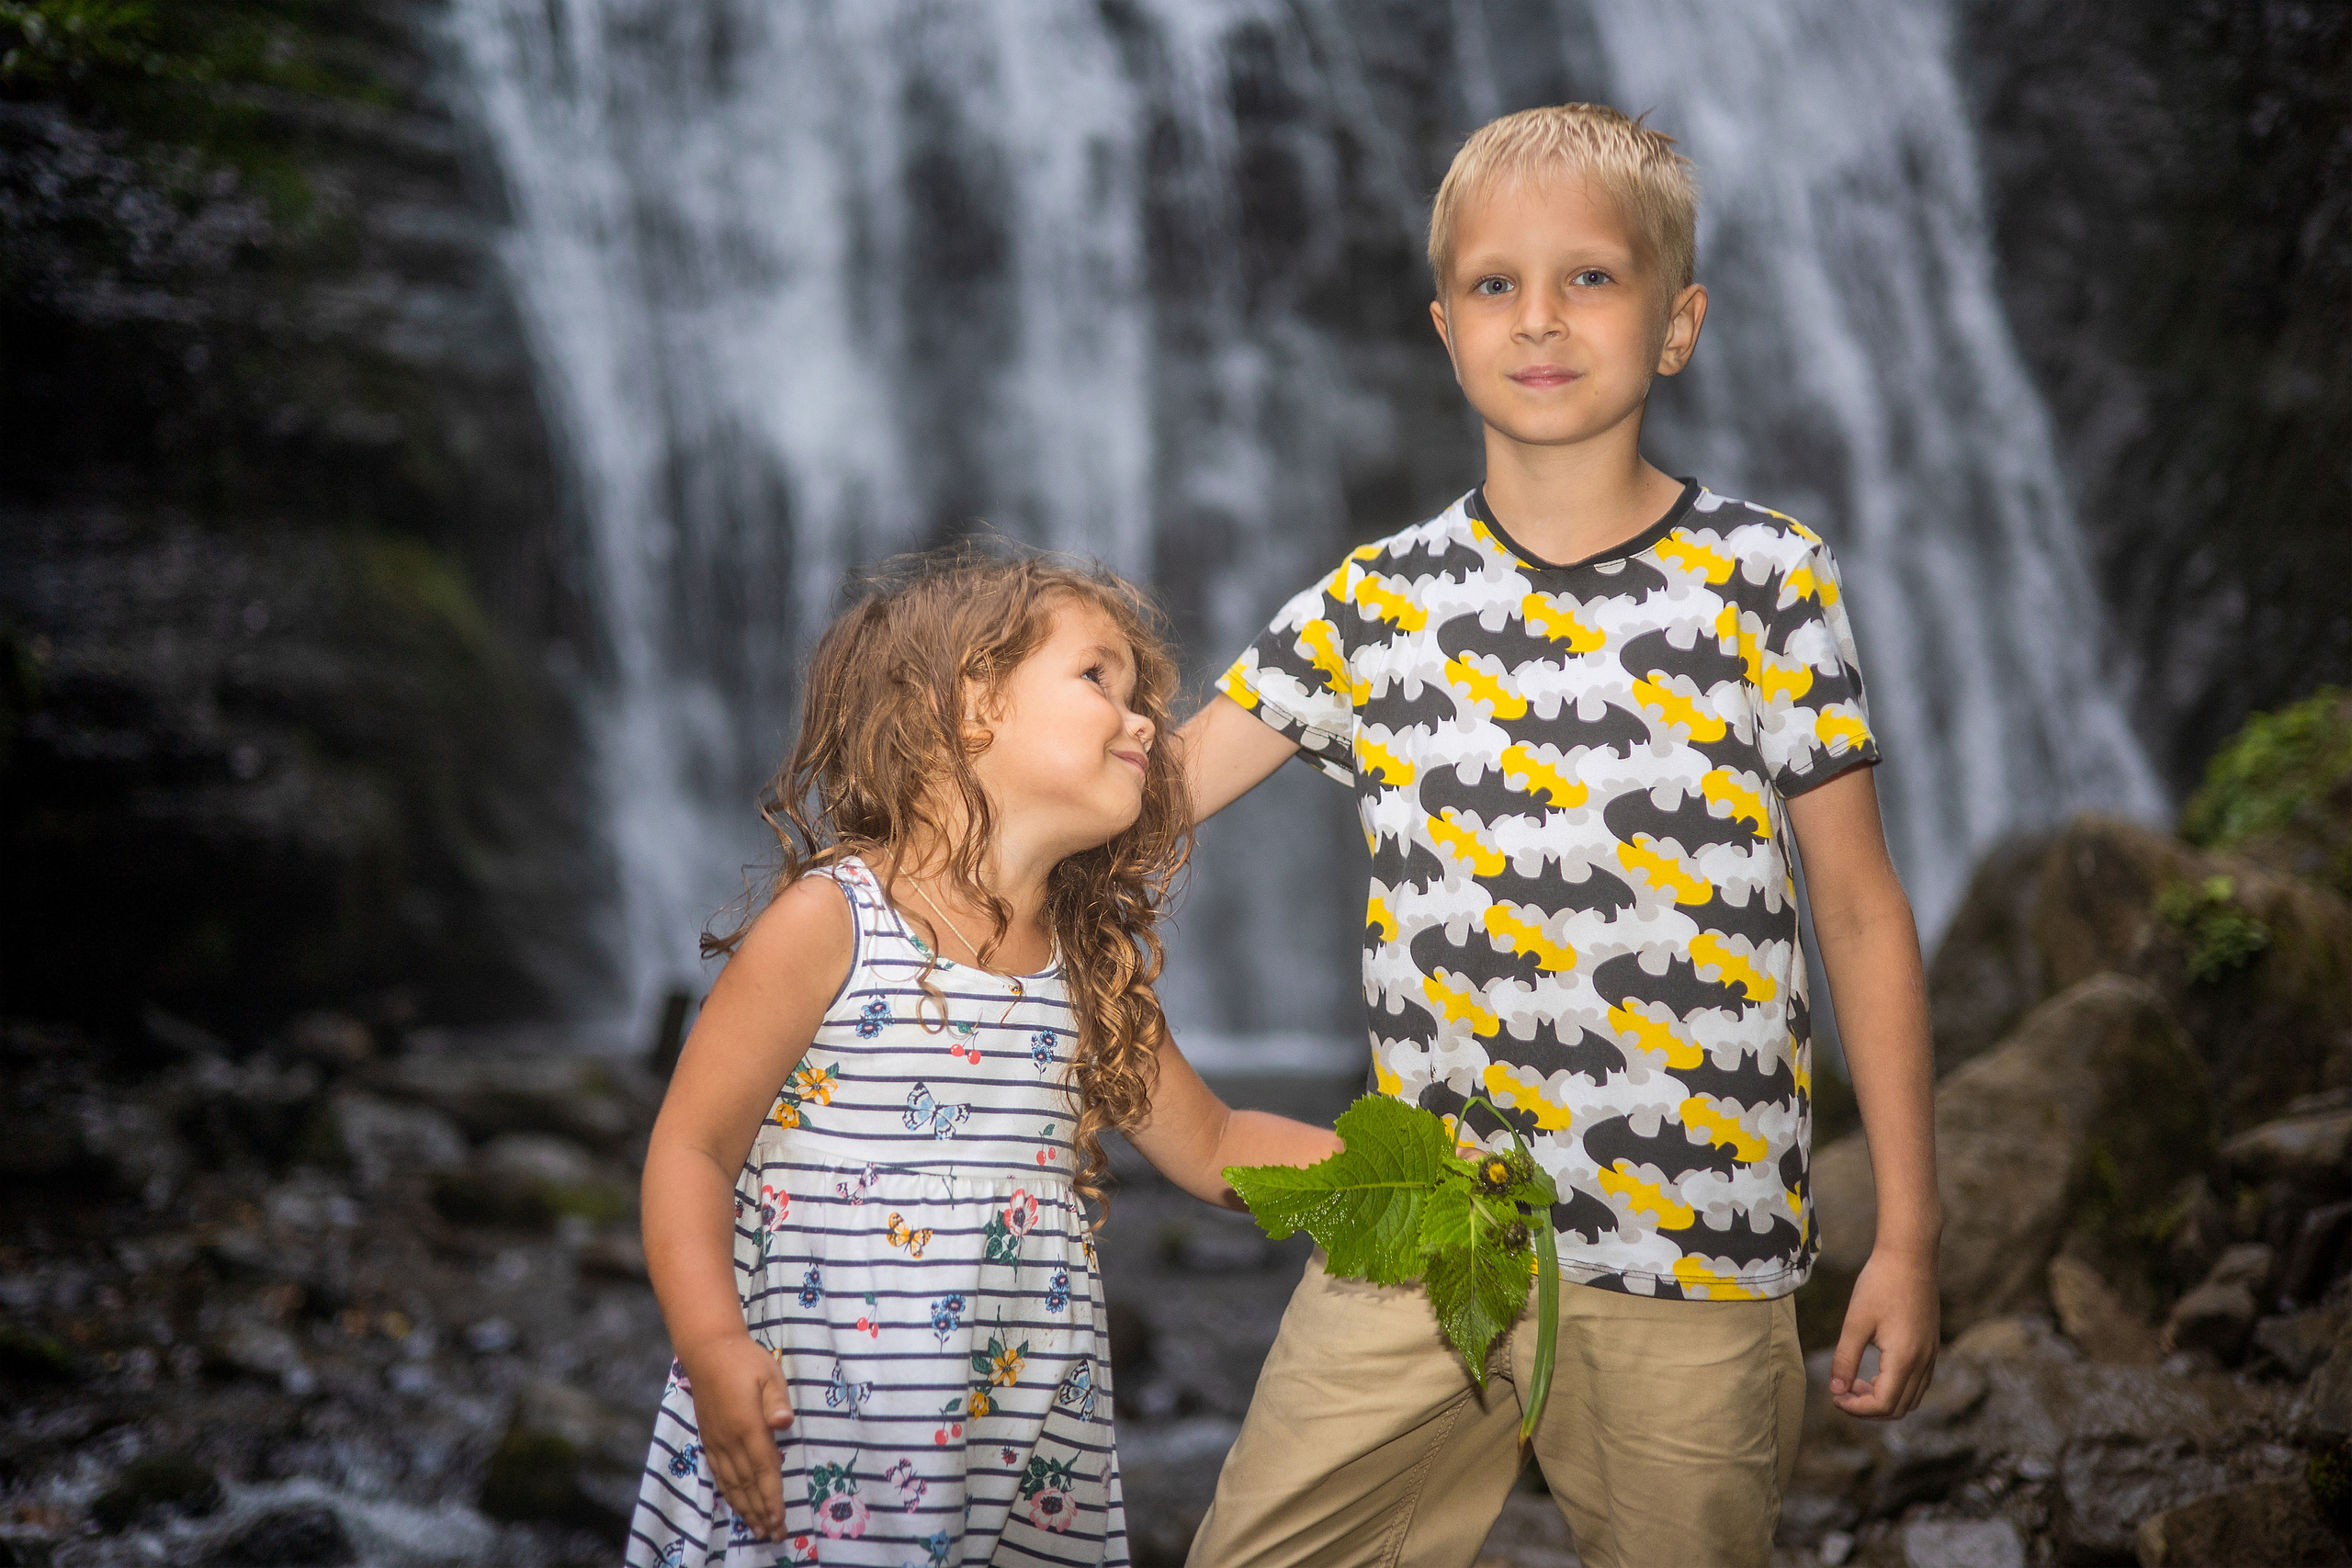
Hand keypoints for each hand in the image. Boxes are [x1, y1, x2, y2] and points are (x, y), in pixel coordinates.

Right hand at [681, 1334, 793, 1536]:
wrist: (708, 1352)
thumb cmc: (745, 1361)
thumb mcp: (769, 1374)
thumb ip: (777, 1401)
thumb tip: (785, 1423)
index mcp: (748, 1426)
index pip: (764, 1469)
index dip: (772, 1497)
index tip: (779, 1520)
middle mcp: (730, 1441)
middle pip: (748, 1484)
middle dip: (761, 1512)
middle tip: (773, 1536)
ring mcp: (717, 1442)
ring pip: (732, 1484)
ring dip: (745, 1508)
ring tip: (756, 1529)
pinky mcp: (709, 1439)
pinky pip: (719, 1474)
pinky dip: (728, 1493)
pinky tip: (735, 1503)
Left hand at [1830, 1247, 1937, 1418]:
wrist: (1909, 1256)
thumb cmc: (1879, 1284)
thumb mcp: (1855, 1322)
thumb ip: (1845, 1359)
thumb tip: (1835, 1389)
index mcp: (1905, 1359)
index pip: (1883, 1404)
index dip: (1857, 1408)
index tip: (1835, 1396)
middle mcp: (1923, 1362)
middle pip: (1899, 1408)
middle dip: (1868, 1408)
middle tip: (1842, 1391)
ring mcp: (1931, 1355)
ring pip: (1911, 1398)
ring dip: (1883, 1399)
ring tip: (1855, 1381)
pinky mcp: (1931, 1346)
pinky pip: (1918, 1382)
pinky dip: (1897, 1387)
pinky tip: (1875, 1371)